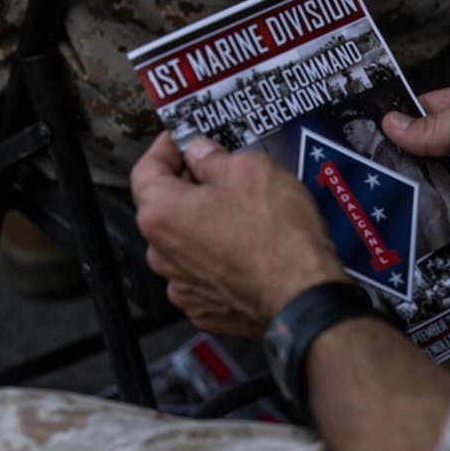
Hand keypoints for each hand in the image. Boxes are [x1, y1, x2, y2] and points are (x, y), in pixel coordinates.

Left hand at [131, 133, 346, 337]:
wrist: (304, 294)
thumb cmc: (279, 237)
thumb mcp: (252, 170)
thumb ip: (215, 158)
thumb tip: (203, 154)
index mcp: (163, 213)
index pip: (145, 170)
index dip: (165, 149)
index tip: (180, 142)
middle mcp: (162, 254)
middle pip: (165, 209)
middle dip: (189, 189)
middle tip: (221, 177)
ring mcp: (182, 286)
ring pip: (185, 244)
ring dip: (204, 227)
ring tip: (243, 218)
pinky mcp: (205, 308)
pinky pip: (203, 275)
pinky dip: (218, 260)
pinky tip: (247, 250)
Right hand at [382, 78, 449, 196]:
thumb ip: (441, 123)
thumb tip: (396, 126)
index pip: (438, 105)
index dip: (410, 113)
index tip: (379, 125)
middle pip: (437, 141)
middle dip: (411, 149)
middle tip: (375, 156)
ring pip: (442, 173)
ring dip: (420, 178)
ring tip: (386, 180)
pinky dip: (435, 203)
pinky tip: (413, 202)